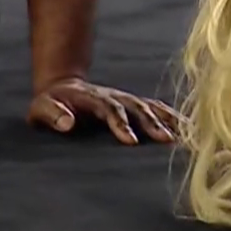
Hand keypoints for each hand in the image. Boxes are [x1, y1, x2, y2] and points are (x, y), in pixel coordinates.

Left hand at [27, 78, 177, 145]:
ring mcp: (126, 100)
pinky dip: (173, 117)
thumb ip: (52, 115)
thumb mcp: (41, 109)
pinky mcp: (133, 106)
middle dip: (153, 123)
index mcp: (94, 99)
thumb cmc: (50, 104)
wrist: (61, 88)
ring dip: (169, 119)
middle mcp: (115, 97)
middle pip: (137, 108)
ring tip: (187, 133)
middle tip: (166, 140)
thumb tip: (68, 124)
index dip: (121, 124)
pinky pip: (157, 109)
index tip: (131, 142)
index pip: (110, 110)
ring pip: (151, 107)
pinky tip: (189, 128)